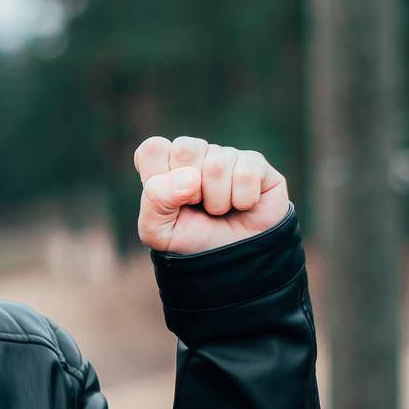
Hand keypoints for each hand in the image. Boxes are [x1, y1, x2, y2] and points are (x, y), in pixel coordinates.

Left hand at [134, 135, 289, 253]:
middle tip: (197, 205)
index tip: (171, 200)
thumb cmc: (192, 241)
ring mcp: (225, 156)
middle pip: (185, 147)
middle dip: (190, 189)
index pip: (153, 148)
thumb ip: (156, 200)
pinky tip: (242, 206)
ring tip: (219, 210)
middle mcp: (195, 155)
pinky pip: (246, 173)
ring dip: (217, 200)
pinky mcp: (255, 163)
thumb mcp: (158, 231)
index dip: (160, 176)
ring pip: (217, 164)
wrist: (234, 261)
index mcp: (165, 165)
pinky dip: (242, 200)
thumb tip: (189, 176)